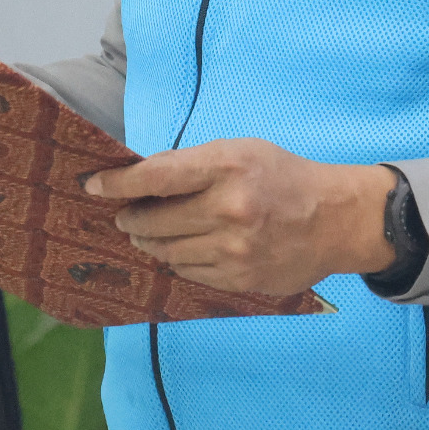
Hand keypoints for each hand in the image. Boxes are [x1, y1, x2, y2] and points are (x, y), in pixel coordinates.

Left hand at [87, 138, 395, 295]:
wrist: (335, 219)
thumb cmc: (282, 176)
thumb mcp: (240, 150)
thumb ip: (193, 164)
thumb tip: (140, 179)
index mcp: (226, 167)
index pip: (155, 177)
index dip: (117, 183)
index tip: (93, 185)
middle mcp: (228, 210)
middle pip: (153, 220)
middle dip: (131, 218)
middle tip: (124, 214)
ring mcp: (234, 250)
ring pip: (165, 250)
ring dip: (149, 241)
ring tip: (147, 233)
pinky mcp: (239, 279)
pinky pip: (187, 272)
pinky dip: (177, 260)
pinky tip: (182, 249)